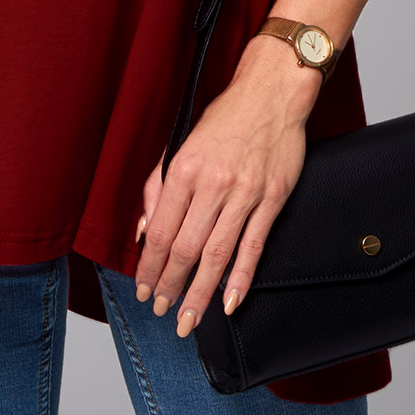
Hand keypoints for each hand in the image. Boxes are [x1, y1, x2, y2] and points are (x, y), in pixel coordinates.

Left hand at [133, 37, 320, 336]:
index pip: (159, 230)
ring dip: (199, 293)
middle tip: (161, 311)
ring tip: (187, 319)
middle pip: (185, 249)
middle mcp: (213, 184)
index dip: (149, 266)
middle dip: (169, 286)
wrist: (271, 94)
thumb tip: (142, 228)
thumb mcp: (181, 143)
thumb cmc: (224, 118)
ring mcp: (245, 194)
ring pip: (217, 255)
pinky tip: (229, 303)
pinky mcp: (272, 199)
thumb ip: (158, 185)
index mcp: (185, 169)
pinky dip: (240, 279)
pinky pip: (253, 247)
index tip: (143, 288)